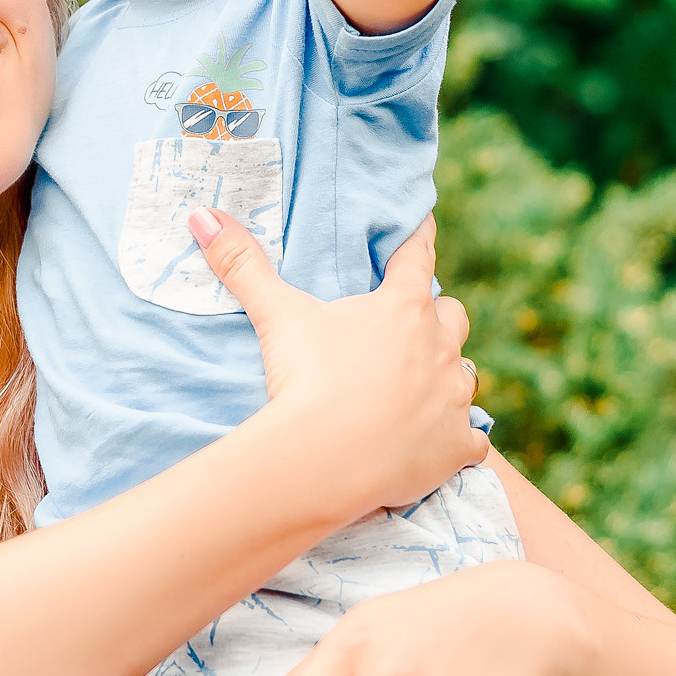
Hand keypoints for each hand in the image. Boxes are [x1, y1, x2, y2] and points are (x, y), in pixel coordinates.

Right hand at [188, 208, 484, 516]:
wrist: (324, 460)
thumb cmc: (305, 379)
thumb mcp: (276, 316)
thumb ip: (243, 264)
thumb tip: (202, 215)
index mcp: (403, 307)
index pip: (417, 257)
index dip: (419, 239)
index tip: (424, 225)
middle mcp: (440, 345)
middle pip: (454, 315)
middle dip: (437, 318)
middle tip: (413, 327)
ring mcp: (454, 398)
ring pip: (467, 374)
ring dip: (449, 376)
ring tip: (426, 386)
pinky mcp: (456, 446)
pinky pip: (473, 441)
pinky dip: (460, 441)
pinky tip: (444, 446)